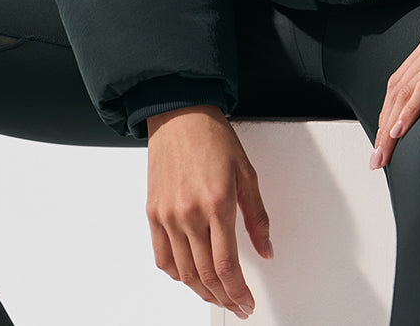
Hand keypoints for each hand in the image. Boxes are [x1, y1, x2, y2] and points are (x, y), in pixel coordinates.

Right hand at [146, 103, 273, 319]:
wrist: (179, 113)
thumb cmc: (212, 137)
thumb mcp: (246, 172)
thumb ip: (257, 216)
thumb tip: (266, 250)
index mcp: (217, 203)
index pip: (227, 266)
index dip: (238, 293)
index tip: (246, 304)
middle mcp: (189, 213)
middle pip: (205, 276)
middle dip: (224, 299)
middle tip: (237, 306)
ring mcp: (167, 215)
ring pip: (184, 273)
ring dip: (202, 292)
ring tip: (218, 296)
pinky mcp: (153, 213)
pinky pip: (162, 258)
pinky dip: (177, 275)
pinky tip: (190, 276)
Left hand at [369, 4, 419, 170]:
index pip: (405, 76)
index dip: (389, 109)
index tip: (383, 139)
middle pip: (401, 85)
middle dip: (383, 124)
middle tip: (377, 158)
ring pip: (409, 88)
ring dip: (390, 126)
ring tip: (384, 155)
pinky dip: (411, 111)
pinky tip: (401, 132)